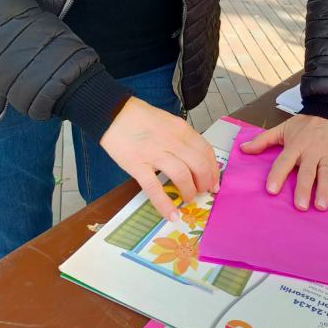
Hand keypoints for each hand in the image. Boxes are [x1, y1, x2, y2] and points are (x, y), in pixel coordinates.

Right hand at [100, 97, 219, 219]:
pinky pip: (154, 188)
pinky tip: (172, 215)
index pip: (206, 151)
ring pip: (182, 176)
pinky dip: (165, 204)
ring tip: (188, 199)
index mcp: (181, 129)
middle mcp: (172, 141)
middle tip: (202, 192)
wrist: (113, 112)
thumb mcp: (168, 122)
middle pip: (198, 165)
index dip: (213, 170)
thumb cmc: (140, 117)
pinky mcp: (137, 165)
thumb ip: (181, 138)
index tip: (214, 182)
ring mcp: (155, 153)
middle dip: (205, 183)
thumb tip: (193, 158)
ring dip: (189, 192)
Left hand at [240, 115, 327, 210]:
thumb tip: (243, 149)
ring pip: (326, 174)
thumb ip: (263, 140)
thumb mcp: (282, 128)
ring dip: (325, 190)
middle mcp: (312, 152)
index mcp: (295, 146)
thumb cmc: (306, 123)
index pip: (284, 161)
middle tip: (300, 205)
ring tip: (321, 205)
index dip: (278, 175)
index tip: (271, 190)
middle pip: (307, 171)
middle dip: (303, 188)